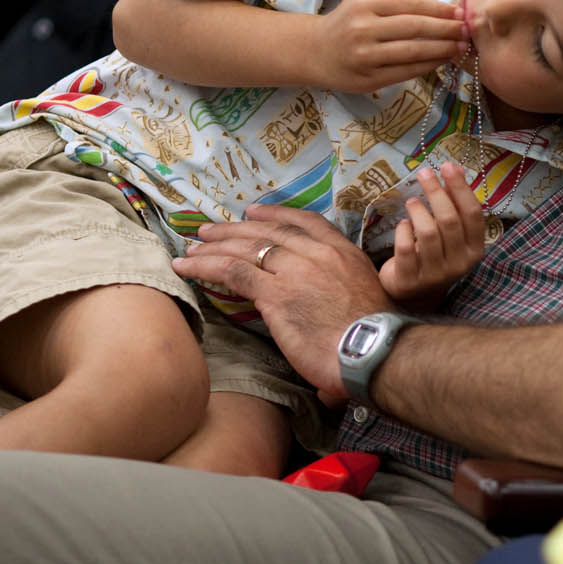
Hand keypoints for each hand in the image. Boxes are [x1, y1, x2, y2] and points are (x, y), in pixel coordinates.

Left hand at [172, 205, 391, 405]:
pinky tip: (187, 266)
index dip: (276, 215)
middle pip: (268, 232)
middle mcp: (318, 253)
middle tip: (210, 230)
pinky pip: (232, 271)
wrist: (373, 350)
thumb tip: (325, 305)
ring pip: (246, 248)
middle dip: (235, 229)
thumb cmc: (374, 338)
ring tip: (193, 247)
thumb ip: (340, 290)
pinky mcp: (275, 292)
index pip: (305, 222)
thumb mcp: (365, 298)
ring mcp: (295, 270)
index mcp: (344, 252)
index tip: (254, 212)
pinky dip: (205, 266)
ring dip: (215, 246)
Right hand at [312, 0, 467, 93]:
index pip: (411, 5)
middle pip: (415, 28)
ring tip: (460, 46)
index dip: (440, 9)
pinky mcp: (369, 78)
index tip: (460, 12)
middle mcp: (364, 29)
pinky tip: (442, 60)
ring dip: (442, 50)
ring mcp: (365, 56)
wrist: (316, 51)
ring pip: (413, 52)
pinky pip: (406, 72)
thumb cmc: (348, 17)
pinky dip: (428, 66)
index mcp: (365, 4)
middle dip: (446, 29)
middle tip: (467, 30)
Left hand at [379, 163, 485, 307]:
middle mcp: (460, 264)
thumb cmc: (435, 255)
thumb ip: (455, 205)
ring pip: (428, 233)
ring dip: (418, 211)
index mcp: (475, 250)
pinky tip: (403, 225)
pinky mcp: (411, 280)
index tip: (447, 166)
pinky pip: (407, 248)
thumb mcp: (451, 234)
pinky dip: (403, 231)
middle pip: (450, 220)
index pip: (473, 214)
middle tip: (424, 174)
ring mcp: (435, 275)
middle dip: (436, 192)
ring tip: (412, 202)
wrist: (415, 294)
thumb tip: (453, 168)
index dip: (461, 188)